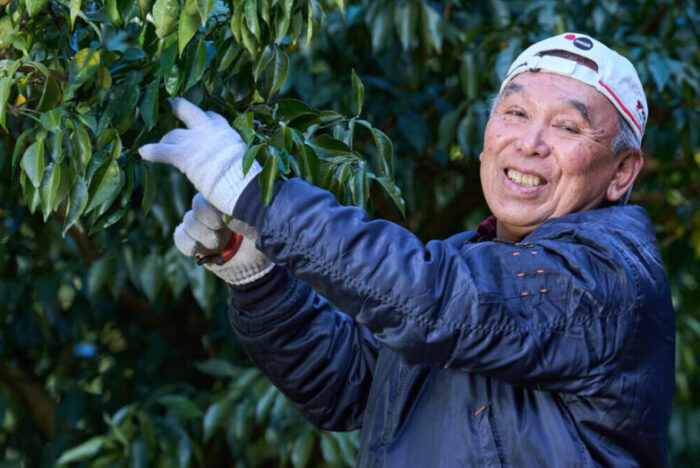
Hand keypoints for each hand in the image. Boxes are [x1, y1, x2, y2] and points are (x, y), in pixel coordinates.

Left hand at [139, 98, 260, 214]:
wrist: (243, 186)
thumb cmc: (248, 178)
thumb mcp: (243, 157)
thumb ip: (231, 154)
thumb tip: (230, 164)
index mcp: (226, 131)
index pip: (212, 117)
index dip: (204, 119)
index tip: (200, 124)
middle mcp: (209, 130)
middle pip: (189, 111)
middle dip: (179, 108)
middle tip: (174, 107)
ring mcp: (195, 141)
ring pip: (173, 134)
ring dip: (166, 140)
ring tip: (161, 145)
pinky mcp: (184, 155)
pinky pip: (162, 151)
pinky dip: (152, 151)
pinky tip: (143, 152)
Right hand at [174, 194, 272, 285]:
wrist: (256, 265)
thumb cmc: (260, 238)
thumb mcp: (256, 221)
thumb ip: (242, 209)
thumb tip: (224, 200)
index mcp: (229, 199)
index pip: (213, 189)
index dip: (213, 198)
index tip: (224, 212)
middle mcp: (214, 210)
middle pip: (198, 203)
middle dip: (206, 215)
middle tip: (220, 226)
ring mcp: (203, 226)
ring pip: (188, 220)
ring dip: (200, 232)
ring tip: (216, 243)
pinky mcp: (195, 242)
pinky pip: (180, 236)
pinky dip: (185, 242)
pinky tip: (194, 249)